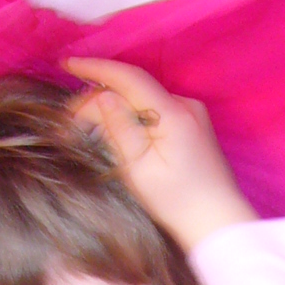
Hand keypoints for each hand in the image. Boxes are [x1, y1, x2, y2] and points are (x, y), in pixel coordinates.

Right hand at [66, 58, 255, 253]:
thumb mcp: (139, 169)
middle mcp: (186, 105)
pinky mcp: (193, 124)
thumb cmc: (177, 202)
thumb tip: (102, 95)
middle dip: (99, 96)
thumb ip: (120, 129)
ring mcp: (192, 113)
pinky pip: (155, 110)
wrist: (217, 220)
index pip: (130, 77)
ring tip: (86, 125)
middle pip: (134, 88)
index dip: (96, 68)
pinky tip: (115, 129)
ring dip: (114, 106)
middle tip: (69, 117)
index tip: (67, 64)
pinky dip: (132, 115)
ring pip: (143, 99)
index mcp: (174, 114)